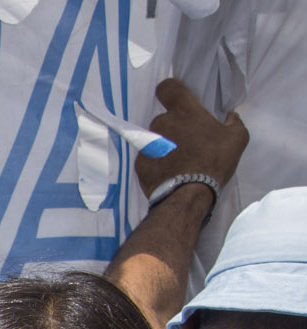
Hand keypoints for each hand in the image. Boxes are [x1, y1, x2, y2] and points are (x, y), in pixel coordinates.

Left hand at [138, 79, 247, 197]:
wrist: (189, 193)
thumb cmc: (214, 161)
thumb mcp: (236, 138)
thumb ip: (234, 122)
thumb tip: (231, 117)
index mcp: (184, 111)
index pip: (167, 87)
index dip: (171, 90)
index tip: (176, 98)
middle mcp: (161, 123)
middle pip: (164, 118)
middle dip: (173, 126)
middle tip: (187, 141)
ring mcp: (147, 144)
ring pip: (154, 138)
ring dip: (164, 145)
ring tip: (179, 159)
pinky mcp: (139, 163)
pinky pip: (148, 157)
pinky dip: (156, 162)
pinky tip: (169, 171)